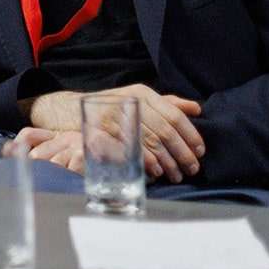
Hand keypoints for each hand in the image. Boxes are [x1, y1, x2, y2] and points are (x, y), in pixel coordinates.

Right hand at [26, 84, 203, 181]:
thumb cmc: (110, 108)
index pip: (174, 115)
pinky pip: (129, 149)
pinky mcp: (101, 130)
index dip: (190, 134)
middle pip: (164, 130)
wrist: (69, 110)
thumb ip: (166, 104)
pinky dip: (145, 162)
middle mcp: (128, 101)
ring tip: (175, 174)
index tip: (200, 151)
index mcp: (142, 93)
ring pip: (149, 142)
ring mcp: (113, 116)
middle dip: (181, 153)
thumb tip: (196, 109)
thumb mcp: (137, 99)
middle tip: (192, 168)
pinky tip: (154, 171)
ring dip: (166, 162)